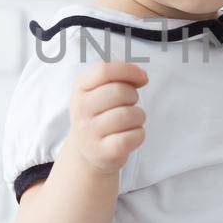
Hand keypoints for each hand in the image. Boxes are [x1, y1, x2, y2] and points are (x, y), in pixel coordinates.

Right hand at [67, 60, 147, 175]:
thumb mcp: (100, 90)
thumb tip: (142, 77)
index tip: (142, 78)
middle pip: (119, 92)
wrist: (87, 151)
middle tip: (129, 104)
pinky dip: (139, 134)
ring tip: (131, 121)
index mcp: (80, 88)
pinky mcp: (102, 152)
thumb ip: (120, 77)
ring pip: (129, 115)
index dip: (128, 71)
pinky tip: (131, 135)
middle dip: (133, 96)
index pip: (104, 71)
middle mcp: (80, 109)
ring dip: (139, 116)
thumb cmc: (101, 114)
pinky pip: (132, 136)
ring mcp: (89, 132)